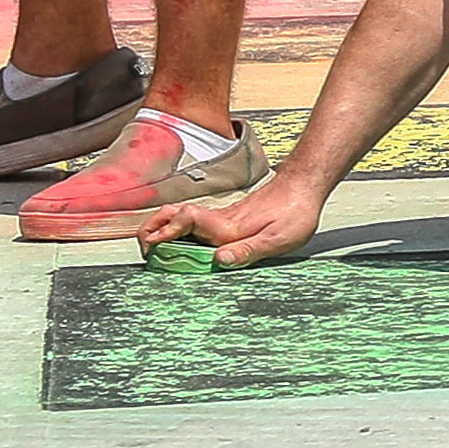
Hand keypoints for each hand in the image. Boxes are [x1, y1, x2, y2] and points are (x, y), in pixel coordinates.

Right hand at [138, 173, 323, 267]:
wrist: (304, 187)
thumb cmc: (296, 212)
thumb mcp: (280, 237)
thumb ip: (250, 249)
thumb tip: (219, 260)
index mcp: (227, 227)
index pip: (185, 219)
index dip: (166, 230)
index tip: (153, 245)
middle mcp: (218, 221)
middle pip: (172, 217)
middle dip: (152, 230)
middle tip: (143, 249)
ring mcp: (221, 218)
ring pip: (179, 218)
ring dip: (161, 230)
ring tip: (151, 249)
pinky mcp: (227, 219)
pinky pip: (193, 224)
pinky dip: (177, 231)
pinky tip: (177, 244)